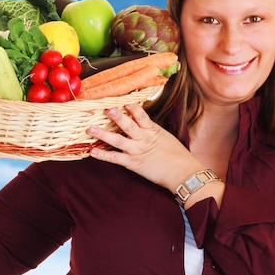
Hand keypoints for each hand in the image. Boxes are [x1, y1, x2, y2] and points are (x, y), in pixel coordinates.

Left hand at [88, 104, 204, 191]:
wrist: (183, 173)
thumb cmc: (177, 155)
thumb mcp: (166, 137)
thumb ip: (152, 130)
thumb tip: (143, 123)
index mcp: (152, 130)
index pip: (140, 114)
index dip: (131, 107)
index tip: (122, 101)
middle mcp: (143, 138)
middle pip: (127, 124)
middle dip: (115, 116)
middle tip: (105, 108)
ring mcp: (137, 151)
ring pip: (117, 140)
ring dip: (103, 134)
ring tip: (91, 128)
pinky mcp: (133, 163)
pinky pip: (115, 159)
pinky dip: (103, 155)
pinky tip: (93, 151)